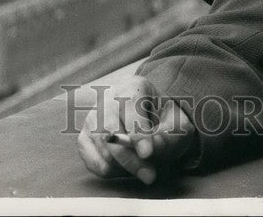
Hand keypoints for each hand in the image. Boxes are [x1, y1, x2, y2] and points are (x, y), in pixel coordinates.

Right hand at [77, 75, 196, 184]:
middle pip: (110, 130)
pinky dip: (110, 170)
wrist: (152, 120)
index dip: (137, 132)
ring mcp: (92, 118)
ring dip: (123, 167)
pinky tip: (127, 167)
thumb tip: (151, 149)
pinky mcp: (84, 138)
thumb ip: (169, 136)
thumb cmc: (165, 121)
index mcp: (133, 87)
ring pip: (101, 148)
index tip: (148, 153)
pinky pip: (91, 161)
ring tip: (144, 169)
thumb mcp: (178, 125)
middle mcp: (107, 99)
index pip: (129, 106)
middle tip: (150, 175)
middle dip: (130, 158)